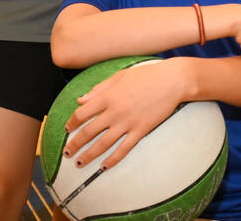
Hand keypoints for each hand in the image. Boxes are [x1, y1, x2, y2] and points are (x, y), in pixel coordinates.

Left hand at [63, 60, 186, 169]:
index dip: (71, 123)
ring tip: (79, 163)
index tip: (68, 129)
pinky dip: (112, 160)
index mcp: (108, 96)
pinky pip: (123, 149)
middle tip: (67, 152)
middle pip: (88, 132)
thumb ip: (99, 88)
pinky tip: (104, 167)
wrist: (173, 81)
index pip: (82, 113)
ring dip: (89, 155)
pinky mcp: (140, 130)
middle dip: (75, 144)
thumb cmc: (147, 75)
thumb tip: (80, 100)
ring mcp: (127, 122)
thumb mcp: (120, 76)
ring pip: (103, 144)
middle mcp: (114, 111)